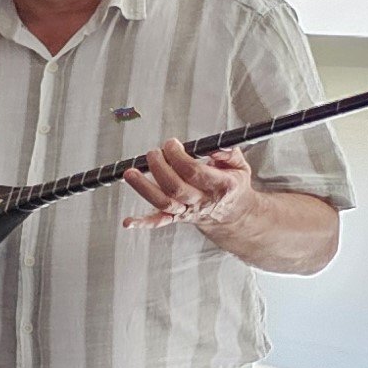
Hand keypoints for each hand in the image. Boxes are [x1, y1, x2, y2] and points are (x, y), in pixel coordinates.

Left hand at [121, 140, 253, 232]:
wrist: (232, 214)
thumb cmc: (233, 186)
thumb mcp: (240, 166)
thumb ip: (229, 153)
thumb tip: (214, 146)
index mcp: (221, 185)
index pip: (194, 172)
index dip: (178, 157)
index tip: (171, 144)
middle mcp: (203, 200)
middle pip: (175, 187)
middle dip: (159, 168)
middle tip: (153, 153)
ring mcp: (188, 211)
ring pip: (163, 202)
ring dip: (144, 188)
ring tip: (130, 173)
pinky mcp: (177, 218)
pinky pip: (159, 222)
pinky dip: (143, 223)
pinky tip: (128, 222)